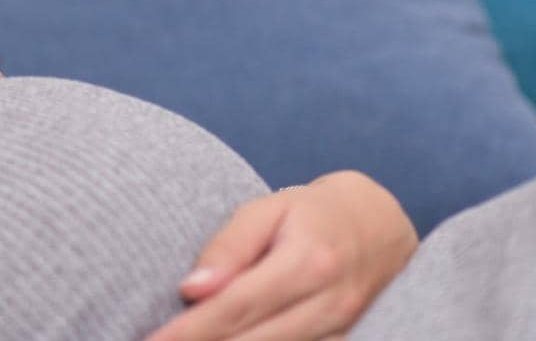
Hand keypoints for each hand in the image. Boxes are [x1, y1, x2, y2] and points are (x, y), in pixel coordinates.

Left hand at [143, 171, 417, 340]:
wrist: (381, 226)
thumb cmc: (312, 213)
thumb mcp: (267, 209)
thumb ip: (229, 248)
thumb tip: (191, 289)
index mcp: (307, 263)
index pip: (236, 305)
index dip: (191, 329)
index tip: (154, 339)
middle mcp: (329, 304)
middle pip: (252, 340)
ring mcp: (342, 329)